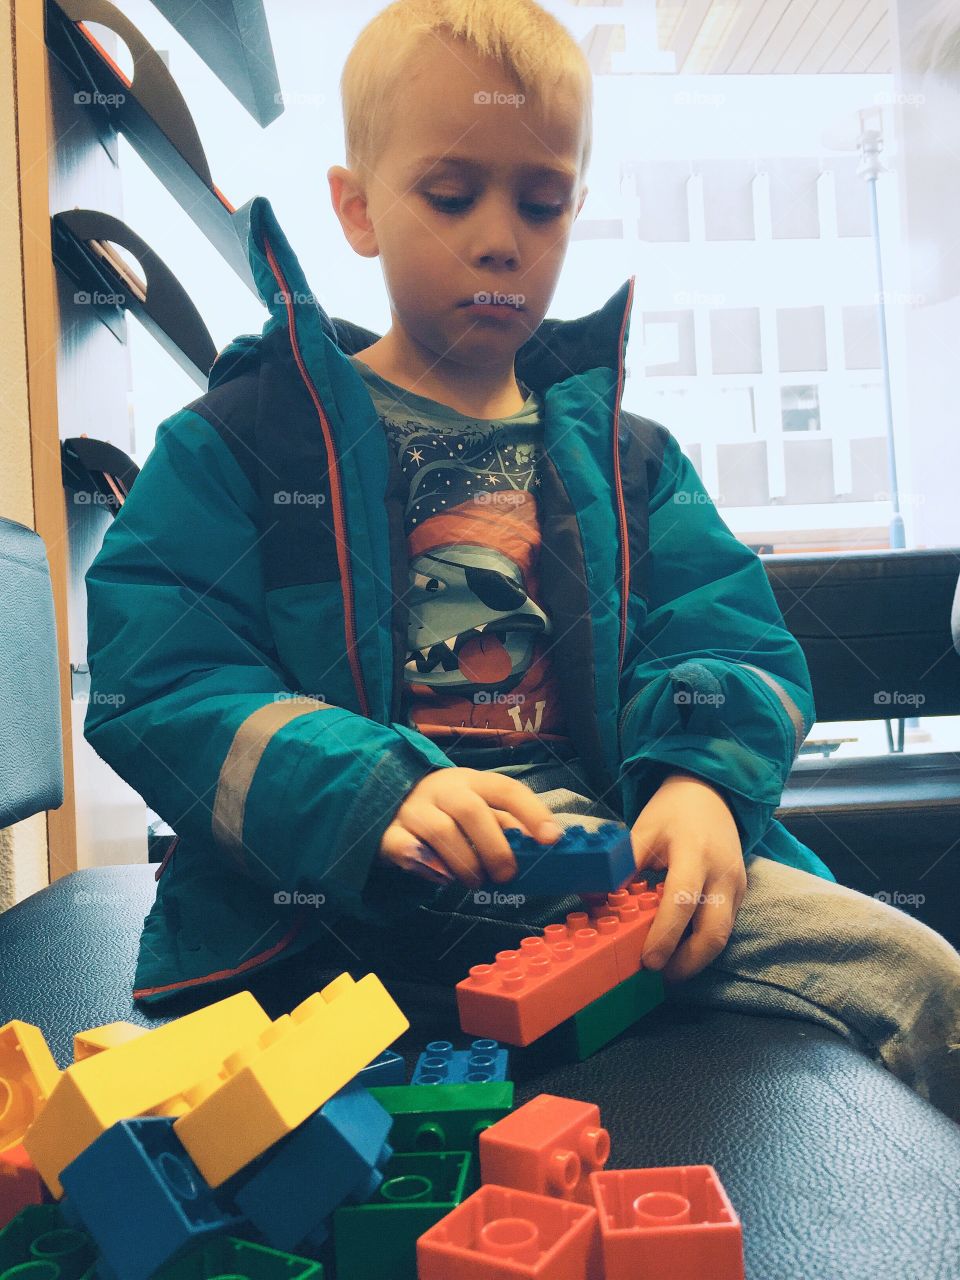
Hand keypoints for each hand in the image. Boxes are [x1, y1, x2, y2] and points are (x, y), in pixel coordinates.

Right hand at [379, 767, 562, 886]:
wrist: (389, 803)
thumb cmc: (448, 813)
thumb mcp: (478, 810)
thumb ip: (505, 826)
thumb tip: (538, 847)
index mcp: (472, 780)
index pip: (506, 789)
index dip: (532, 812)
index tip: (551, 839)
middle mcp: (442, 789)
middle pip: (470, 810)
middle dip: (494, 848)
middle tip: (506, 876)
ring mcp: (412, 809)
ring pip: (440, 831)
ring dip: (464, 863)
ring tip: (475, 882)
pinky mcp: (390, 832)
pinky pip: (405, 848)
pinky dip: (427, 866)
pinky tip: (442, 878)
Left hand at [630, 771, 745, 981]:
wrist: (712, 792)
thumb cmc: (673, 810)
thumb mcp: (643, 829)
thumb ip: (622, 865)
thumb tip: (590, 896)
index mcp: (695, 853)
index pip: (682, 900)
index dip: (666, 935)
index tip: (648, 960)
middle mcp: (722, 874)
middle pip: (715, 933)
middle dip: (688, 962)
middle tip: (659, 975)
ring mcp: (737, 885)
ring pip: (723, 936)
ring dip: (696, 957)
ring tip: (666, 968)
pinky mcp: (740, 893)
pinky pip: (724, 926)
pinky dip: (702, 942)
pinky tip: (680, 949)